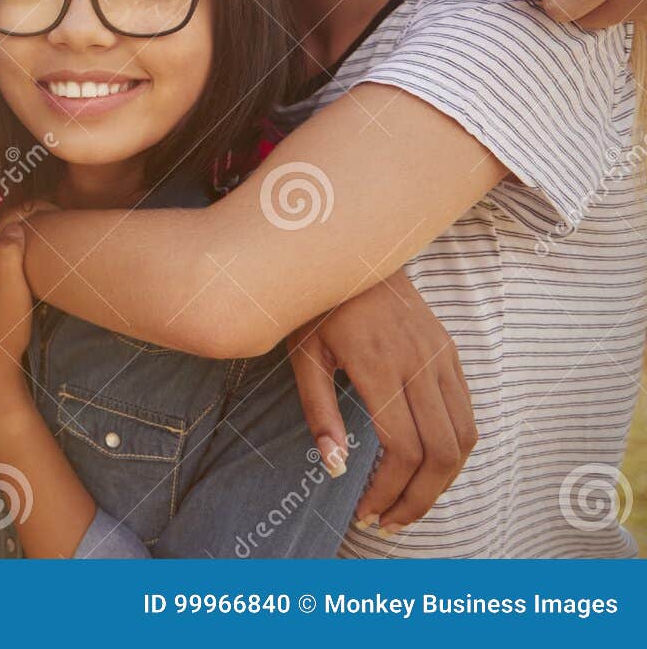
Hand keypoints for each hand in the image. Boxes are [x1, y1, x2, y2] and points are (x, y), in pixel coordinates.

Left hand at [0, 218, 34, 396]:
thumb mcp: (11, 296)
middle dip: (22, 219)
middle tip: (53, 212)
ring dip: (17, 233)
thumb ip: (9, 259)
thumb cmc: (1, 337)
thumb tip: (14, 227)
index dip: (24, 214)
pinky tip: (30, 249)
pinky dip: (12, 249)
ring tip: (46, 224)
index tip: (51, 209)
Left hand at [287, 271, 475, 531]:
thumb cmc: (316, 304)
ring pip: (465, 437)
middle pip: (442, 452)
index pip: (403, 448)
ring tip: (408, 504)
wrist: (350, 249)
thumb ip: (319, 412)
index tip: (365, 512)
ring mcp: (442, 355)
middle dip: (418, 499)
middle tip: (389, 522)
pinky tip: (424, 466)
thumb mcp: (304, 356)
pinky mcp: (451, 350)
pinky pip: (466, 412)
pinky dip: (453, 450)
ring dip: (442, 482)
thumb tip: (336, 467)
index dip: (388, 491)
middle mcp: (420, 362)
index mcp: (379, 365)